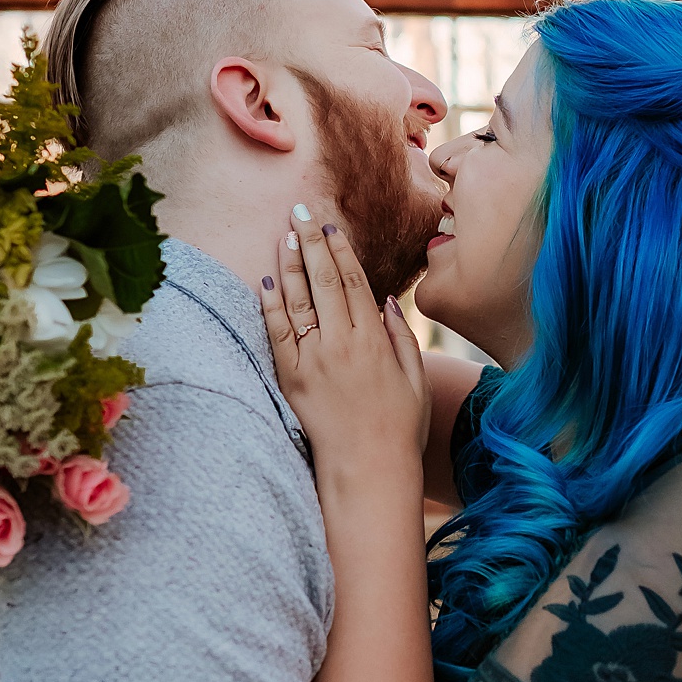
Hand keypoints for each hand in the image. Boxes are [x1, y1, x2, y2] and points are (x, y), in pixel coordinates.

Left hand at [262, 214, 429, 479]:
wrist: (368, 470)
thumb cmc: (399, 427)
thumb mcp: (414, 378)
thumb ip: (400, 335)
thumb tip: (385, 298)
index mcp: (373, 340)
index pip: (353, 281)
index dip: (340, 250)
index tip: (331, 226)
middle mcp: (341, 343)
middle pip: (323, 281)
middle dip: (312, 242)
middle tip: (300, 211)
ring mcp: (313, 360)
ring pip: (298, 300)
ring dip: (290, 264)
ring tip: (284, 235)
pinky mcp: (292, 379)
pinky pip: (278, 333)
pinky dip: (271, 305)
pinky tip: (267, 281)